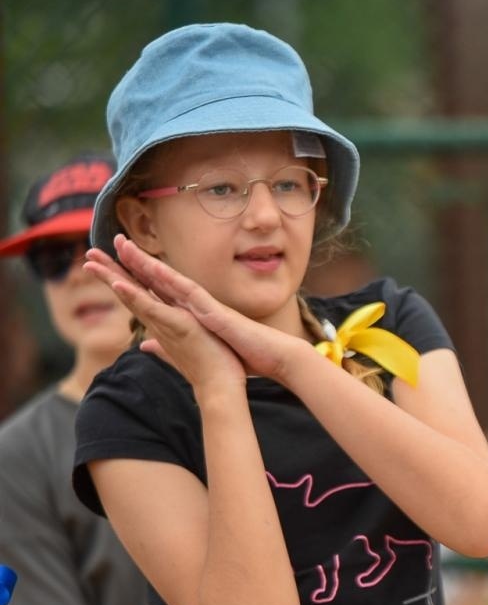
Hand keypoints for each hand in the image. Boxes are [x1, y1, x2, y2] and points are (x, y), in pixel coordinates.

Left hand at [88, 235, 310, 385]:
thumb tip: (145, 345)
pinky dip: (166, 283)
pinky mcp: (213, 312)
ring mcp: (203, 305)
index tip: (103, 269)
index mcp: (188, 314)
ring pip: (167, 279)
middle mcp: (194, 304)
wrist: (274, 358)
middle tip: (95, 250)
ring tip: (118, 246)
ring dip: (142, 262)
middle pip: (153, 279)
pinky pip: (186, 294)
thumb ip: (169, 346)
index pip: (151, 293)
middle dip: (125, 263)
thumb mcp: (200, 351)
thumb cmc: (245, 355)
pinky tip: (148, 272)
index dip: (127, 280)